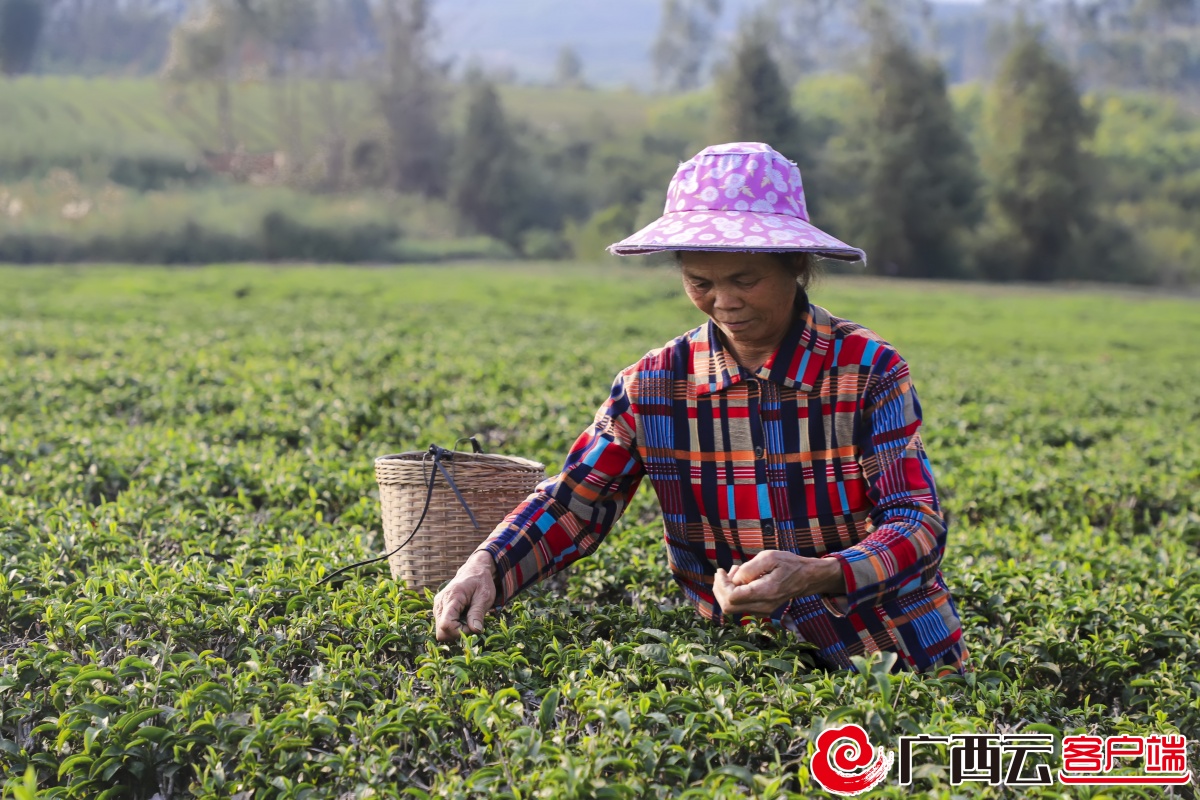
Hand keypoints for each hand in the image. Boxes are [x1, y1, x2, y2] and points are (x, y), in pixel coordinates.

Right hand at [433, 550, 497, 641]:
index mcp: (451, 598)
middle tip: (472, 624)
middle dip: (458, 634)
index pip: (446, 625)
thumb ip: (478, 613)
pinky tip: (463, 617)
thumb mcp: (484, 596)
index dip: (460, 632)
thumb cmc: (481, 582)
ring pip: (441, 631)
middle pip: (441, 632)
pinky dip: (454, 626)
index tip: (473, 627)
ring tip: (469, 619)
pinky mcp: (439, 609)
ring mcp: (438, 606)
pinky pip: (443, 625)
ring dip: (456, 631)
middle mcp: (440, 603)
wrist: (474, 570)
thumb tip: (475, 631)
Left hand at [713, 550, 843, 618]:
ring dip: (726, 589)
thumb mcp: (770, 557)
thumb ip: (750, 568)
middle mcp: (763, 606)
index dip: (721, 585)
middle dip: (720, 588)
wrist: (806, 578)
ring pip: (731, 608)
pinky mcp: (760, 610)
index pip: (732, 598)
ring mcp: (762, 611)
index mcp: (765, 592)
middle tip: (725, 571)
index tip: (721, 571)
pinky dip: (733, 592)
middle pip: (727, 607)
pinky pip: (739, 606)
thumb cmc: (789, 564)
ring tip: (736, 570)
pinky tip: (741, 578)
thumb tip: (734, 580)